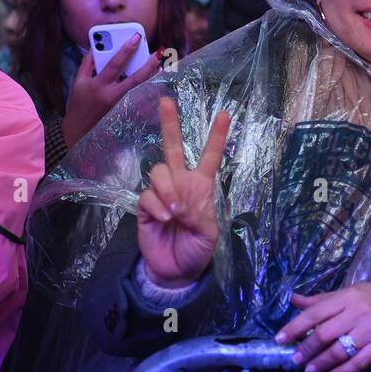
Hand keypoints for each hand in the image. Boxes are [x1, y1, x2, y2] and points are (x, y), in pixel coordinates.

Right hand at [61, 35, 161, 146]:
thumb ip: (86, 64)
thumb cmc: (78, 104)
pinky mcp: (126, 114)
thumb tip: (94, 49)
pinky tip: (157, 85)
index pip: (115, 63)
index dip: (126, 49)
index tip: (136, 37)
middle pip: (135, 78)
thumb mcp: (78, 82)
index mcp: (99, 84)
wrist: (79, 130)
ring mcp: (121, 106)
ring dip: (152, 78)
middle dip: (148, 64)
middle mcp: (112, 95)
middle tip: (157, 53)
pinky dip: (150, 94)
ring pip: (142, 90)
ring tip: (161, 66)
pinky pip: (142, 103)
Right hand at [137, 97, 231, 287]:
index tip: (225, 113)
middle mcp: (180, 183)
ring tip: (176, 211)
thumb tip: (178, 200)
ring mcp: (161, 193)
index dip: (217, 136)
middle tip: (166, 101)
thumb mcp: (209, 232)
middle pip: (174, 148)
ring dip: (168, 189)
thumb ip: (198, 212)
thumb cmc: (198, 249)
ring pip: (159, 171)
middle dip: (170, 124)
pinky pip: (147, 195)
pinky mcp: (145, 206)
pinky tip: (165, 218)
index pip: (210, 156)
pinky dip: (157, 205)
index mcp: (202, 186)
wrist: (177, 270)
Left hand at [274, 282, 370, 371]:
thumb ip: (323, 300)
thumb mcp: (352, 292)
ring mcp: (370, 330)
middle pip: (325, 334)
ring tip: (310, 370)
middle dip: (306, 349)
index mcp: (347, 297)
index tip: (280, 339)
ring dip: (321, 363)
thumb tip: (294, 300)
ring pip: (340, 350)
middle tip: (295, 360)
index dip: (295, 327)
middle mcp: (357, 313)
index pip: (315, 312)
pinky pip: (358, 362)